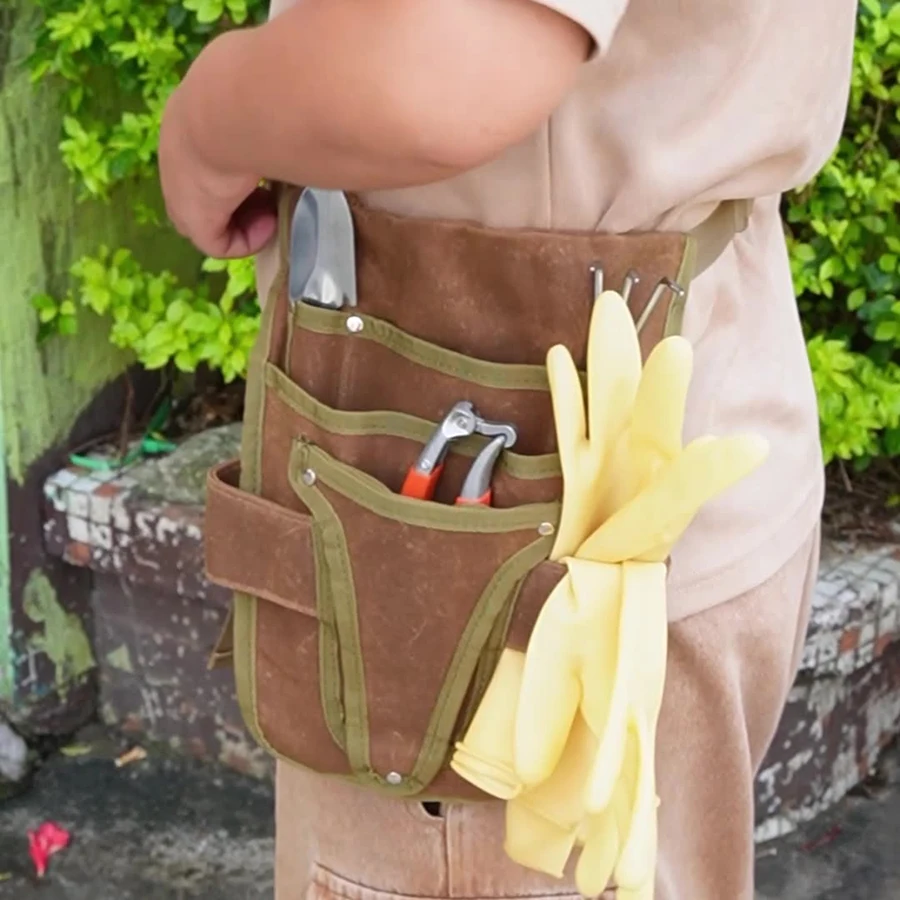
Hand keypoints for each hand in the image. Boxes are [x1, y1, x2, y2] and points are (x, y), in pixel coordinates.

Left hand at [158, 85, 277, 257]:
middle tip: (272, 190)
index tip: (269, 164)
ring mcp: (181, 192)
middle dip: (241, 199)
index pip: (206, 157)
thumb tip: (304, 110)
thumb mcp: (258, 94)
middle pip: (206, 195)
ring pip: (213, 221)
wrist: (231, 106)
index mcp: (189, 121)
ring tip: (276, 205)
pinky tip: (272, 220)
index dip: (239, 170)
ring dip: (247, 219)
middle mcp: (177, 158)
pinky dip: (249, 240)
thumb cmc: (254, 91)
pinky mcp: (194, 219)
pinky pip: (220, 245)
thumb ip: (268, 110)